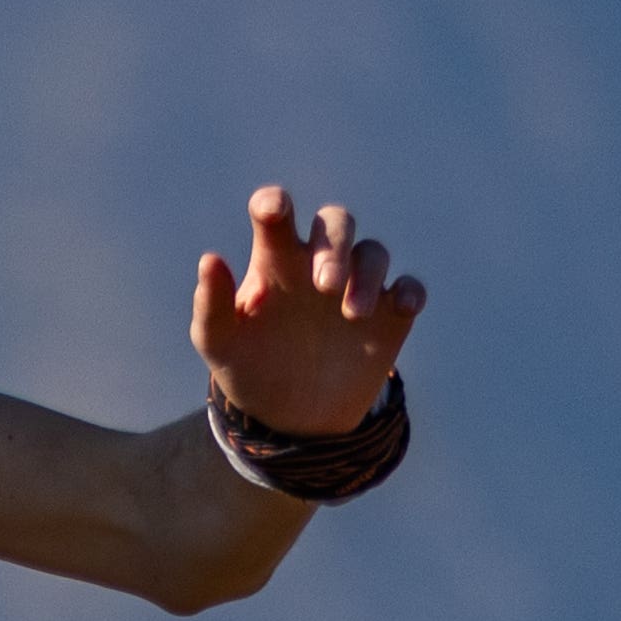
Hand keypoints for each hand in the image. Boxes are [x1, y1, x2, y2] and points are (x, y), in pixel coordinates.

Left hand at [185, 185, 425, 444]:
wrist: (290, 417)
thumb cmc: (249, 367)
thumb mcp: (219, 344)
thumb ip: (212, 305)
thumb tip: (210, 259)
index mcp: (274, 259)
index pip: (275, 214)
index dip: (275, 203)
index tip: (274, 210)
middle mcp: (318, 263)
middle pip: (336, 222)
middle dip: (334, 245)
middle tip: (324, 285)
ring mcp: (357, 286)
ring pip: (374, 252)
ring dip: (368, 274)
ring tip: (352, 316)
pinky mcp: (388, 315)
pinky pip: (409, 288)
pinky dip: (410, 291)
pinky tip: (403, 306)